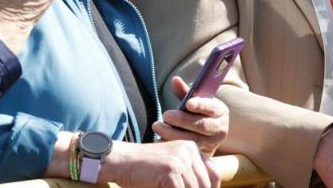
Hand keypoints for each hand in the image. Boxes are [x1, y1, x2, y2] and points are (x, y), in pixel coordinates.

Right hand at [101, 139, 219, 187]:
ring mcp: (180, 159)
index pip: (213, 172)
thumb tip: (206, 187)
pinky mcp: (170, 169)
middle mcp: (189, 150)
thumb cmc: (143, 168)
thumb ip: (187, 175)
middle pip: (206, 182)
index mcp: (192, 148)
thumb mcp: (170, 167)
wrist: (119, 161)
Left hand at [154, 77, 228, 157]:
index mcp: (220, 111)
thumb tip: (175, 80)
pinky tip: (159, 140)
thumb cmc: (197, 115)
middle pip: (202, 125)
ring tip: (157, 126)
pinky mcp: (202, 155)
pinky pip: (186, 151)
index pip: (212, 107)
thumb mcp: (194, 103)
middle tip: (165, 115)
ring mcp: (212, 144)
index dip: (201, 105)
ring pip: (193, 140)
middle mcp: (220, 128)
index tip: (188, 103)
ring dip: (173, 133)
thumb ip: (184, 93)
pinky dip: (171, 145)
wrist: (205, 137)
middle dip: (182, 120)